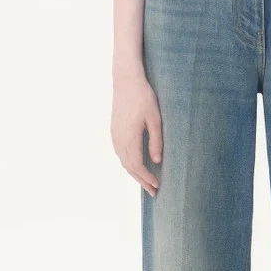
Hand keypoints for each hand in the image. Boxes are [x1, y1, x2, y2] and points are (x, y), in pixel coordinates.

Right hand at [111, 72, 162, 196]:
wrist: (126, 80)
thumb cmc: (143, 96)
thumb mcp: (154, 118)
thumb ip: (156, 140)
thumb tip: (157, 162)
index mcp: (129, 138)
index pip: (137, 166)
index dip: (147, 179)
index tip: (157, 187)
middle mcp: (118, 140)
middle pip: (129, 167)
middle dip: (141, 180)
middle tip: (154, 191)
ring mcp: (114, 135)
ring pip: (123, 161)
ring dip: (134, 173)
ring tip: (146, 181)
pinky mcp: (114, 130)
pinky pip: (120, 153)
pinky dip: (129, 163)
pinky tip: (137, 164)